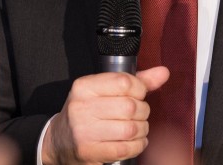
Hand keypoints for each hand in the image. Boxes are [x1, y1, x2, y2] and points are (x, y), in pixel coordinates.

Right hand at [41, 66, 169, 164]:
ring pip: (130, 128)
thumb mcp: (103, 92)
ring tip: (138, 129)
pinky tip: (134, 142)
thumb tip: (163, 72)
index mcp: (84, 86)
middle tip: (139, 115)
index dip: (140, 89)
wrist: (59, 141)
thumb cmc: (86, 113)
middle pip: (130, 106)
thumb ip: (134, 82)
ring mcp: (83, 130)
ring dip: (142, 130)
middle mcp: (81, 106)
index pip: (124, 81)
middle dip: (143, 112)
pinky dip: (137, 146)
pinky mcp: (89, 151)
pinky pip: (125, 148)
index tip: (139, 95)